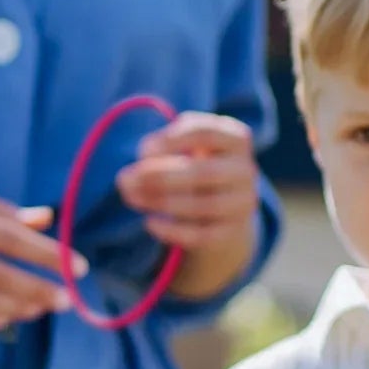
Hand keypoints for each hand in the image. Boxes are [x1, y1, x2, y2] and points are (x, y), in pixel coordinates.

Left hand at [112, 110, 260, 292]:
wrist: (224, 201)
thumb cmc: (196, 161)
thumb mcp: (186, 143)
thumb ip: (165, 145)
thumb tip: (142, 158)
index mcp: (236, 138)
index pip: (206, 132)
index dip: (171, 140)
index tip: (142, 150)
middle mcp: (245, 170)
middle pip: (203, 173)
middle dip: (159, 176)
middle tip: (124, 179)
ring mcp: (242, 204)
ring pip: (202, 206)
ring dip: (160, 202)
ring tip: (129, 196)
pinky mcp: (231, 232)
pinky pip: (202, 235)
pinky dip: (173, 232)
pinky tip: (149, 223)